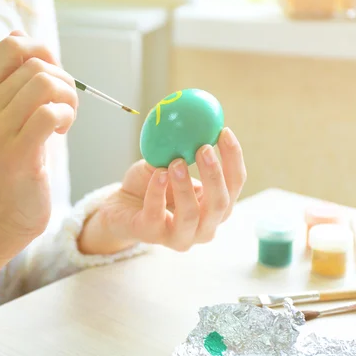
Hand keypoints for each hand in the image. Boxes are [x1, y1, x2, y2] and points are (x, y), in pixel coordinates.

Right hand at [0, 30, 77, 241]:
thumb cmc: (12, 165)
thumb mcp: (6, 118)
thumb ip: (13, 81)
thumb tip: (20, 34)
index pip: (10, 44)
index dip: (42, 51)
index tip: (53, 77)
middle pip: (35, 64)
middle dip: (64, 80)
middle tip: (64, 107)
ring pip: (45, 84)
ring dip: (68, 98)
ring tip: (64, 119)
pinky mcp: (16, 153)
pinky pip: (51, 113)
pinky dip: (66, 117)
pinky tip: (61, 133)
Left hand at [78, 128, 245, 253]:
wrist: (120, 206)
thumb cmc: (151, 184)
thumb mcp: (170, 162)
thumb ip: (185, 148)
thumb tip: (197, 119)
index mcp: (215, 208)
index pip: (234, 185)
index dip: (234, 159)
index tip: (224, 132)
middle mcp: (204, 227)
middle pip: (220, 204)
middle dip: (214, 175)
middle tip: (204, 148)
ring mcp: (179, 237)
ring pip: (191, 215)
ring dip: (185, 186)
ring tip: (176, 161)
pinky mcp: (152, 236)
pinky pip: (157, 214)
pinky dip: (158, 192)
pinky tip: (158, 174)